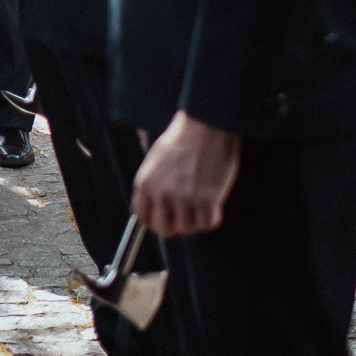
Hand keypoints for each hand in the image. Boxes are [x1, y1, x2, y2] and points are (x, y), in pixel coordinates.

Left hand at [129, 110, 240, 238]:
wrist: (205, 125)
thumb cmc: (183, 138)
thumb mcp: (156, 160)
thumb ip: (153, 185)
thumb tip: (158, 208)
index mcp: (145, 183)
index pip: (142, 217)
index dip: (154, 222)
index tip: (165, 220)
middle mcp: (161, 193)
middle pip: (163, 230)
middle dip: (175, 227)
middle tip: (185, 218)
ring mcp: (184, 198)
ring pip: (189, 229)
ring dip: (196, 221)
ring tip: (201, 205)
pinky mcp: (207, 200)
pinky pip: (208, 224)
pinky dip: (212, 219)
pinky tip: (213, 206)